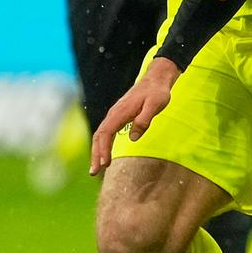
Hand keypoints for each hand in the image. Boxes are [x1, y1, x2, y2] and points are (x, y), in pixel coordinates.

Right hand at [90, 58, 180, 174]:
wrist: (155, 80)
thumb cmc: (157, 93)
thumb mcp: (155, 105)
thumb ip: (144, 120)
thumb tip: (133, 138)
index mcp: (120, 112)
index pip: (106, 133)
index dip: (103, 149)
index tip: (104, 163)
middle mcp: (114, 114)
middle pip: (99, 136)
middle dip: (95, 154)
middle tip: (94, 172)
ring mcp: (115, 115)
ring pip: (101, 135)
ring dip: (97, 151)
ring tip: (98, 168)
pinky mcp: (119, 117)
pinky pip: (107, 133)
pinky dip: (103, 145)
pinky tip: (105, 155)